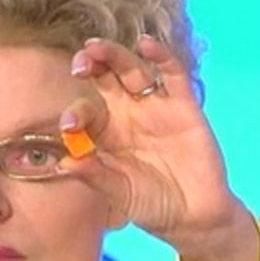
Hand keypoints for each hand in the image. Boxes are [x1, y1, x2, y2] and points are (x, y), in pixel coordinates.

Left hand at [59, 36, 248, 255]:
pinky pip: (172, 74)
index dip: (76, 114)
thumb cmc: (152, 205)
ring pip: (132, 70)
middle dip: (90, 66)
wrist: (194, 215)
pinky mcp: (184, 105)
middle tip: (80, 62)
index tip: (69, 125)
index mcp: (106, 134)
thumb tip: (65, 162)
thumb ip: (95, 176)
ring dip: (115, 55)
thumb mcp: (120, 194)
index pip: (86, 113)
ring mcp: (155, 106)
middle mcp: (127, 114)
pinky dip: (161, 56)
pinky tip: (147, 45)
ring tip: (97, 48)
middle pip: (104, 79)